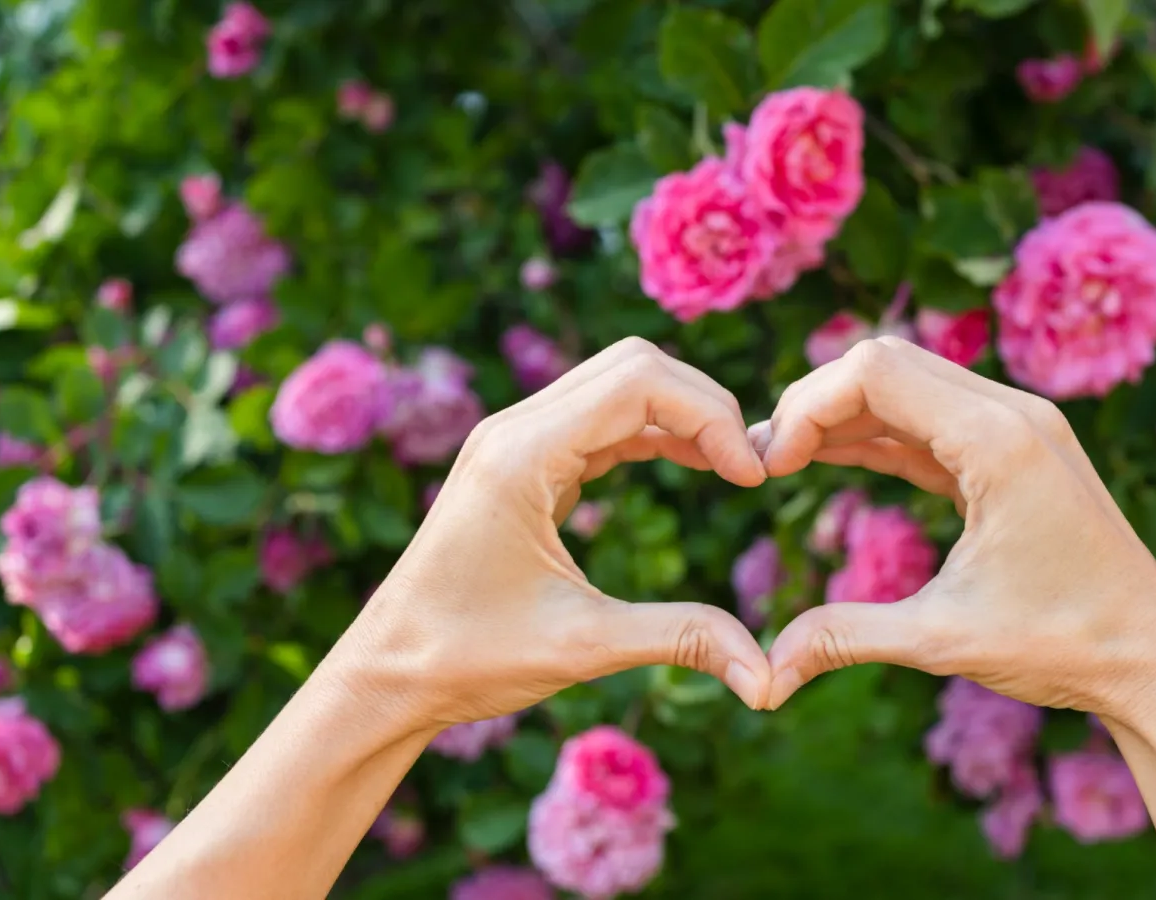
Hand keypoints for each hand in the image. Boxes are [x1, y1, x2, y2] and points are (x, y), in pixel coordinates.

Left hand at [346, 338, 773, 728]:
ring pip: (617, 384)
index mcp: (522, 454)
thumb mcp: (584, 647)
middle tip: (750, 467)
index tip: (752, 478)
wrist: (387, 674)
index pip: (640, 381)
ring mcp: (514, 441)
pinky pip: (599, 419)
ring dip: (680, 414)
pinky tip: (692, 466)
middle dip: (703, 404)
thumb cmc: (467, 659)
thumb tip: (768, 677)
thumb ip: (680, 639)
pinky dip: (652, 432)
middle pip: (633, 365)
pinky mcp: (520, 463)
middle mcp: (515, 429)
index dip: (711, 415)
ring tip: (732, 467)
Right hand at [754, 336, 1155, 717]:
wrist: (1154, 660)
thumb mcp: (942, 640)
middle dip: (816, 403)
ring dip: (846, 416)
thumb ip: (845, 637)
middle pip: (887, 363)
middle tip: (766, 461)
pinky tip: (835, 461)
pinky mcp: (1021, 452)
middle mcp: (1014, 413)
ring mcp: (1022, 427)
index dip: (805, 408)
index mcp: (998, 439)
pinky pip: (936, 420)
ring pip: (910, 386)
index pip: (873, 371)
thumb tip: (762, 677)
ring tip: (784, 462)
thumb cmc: (1065, 645)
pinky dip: (883, 434)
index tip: (767, 466)